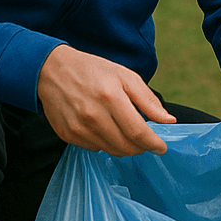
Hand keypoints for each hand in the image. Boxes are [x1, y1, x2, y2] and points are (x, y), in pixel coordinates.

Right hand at [36, 44, 175, 155]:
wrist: (52, 70)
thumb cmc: (93, 71)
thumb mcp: (125, 76)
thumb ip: (148, 100)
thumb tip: (168, 121)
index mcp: (110, 97)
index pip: (137, 132)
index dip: (153, 143)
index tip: (162, 147)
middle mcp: (93, 115)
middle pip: (125, 146)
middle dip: (140, 147)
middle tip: (145, 139)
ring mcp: (78, 128)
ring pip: (111, 150)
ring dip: (124, 146)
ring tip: (124, 131)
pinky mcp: (67, 135)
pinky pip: (94, 148)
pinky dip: (105, 143)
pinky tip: (104, 128)